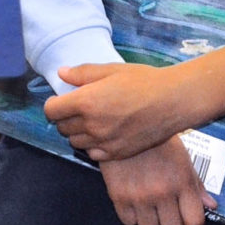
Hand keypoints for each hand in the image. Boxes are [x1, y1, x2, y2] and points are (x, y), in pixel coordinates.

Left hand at [49, 47, 224, 160]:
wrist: (173, 102)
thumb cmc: (144, 81)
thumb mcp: (112, 70)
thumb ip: (83, 73)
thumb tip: (62, 74)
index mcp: (86, 101)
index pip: (52, 110)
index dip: (54, 104)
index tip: (62, 99)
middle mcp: (91, 125)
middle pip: (62, 128)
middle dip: (66, 117)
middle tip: (80, 108)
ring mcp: (103, 142)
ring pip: (76, 142)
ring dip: (78, 132)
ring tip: (94, 120)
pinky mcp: (116, 154)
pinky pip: (92, 154)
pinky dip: (93, 145)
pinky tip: (105, 133)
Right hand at [97, 139, 209, 224]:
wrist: (125, 126)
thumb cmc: (157, 141)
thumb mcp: (183, 158)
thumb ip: (196, 184)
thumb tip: (210, 205)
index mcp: (182, 182)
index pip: (194, 221)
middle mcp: (162, 192)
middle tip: (170, 220)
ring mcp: (139, 196)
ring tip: (151, 213)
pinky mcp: (118, 197)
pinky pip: (128, 222)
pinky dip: (133, 217)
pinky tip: (135, 204)